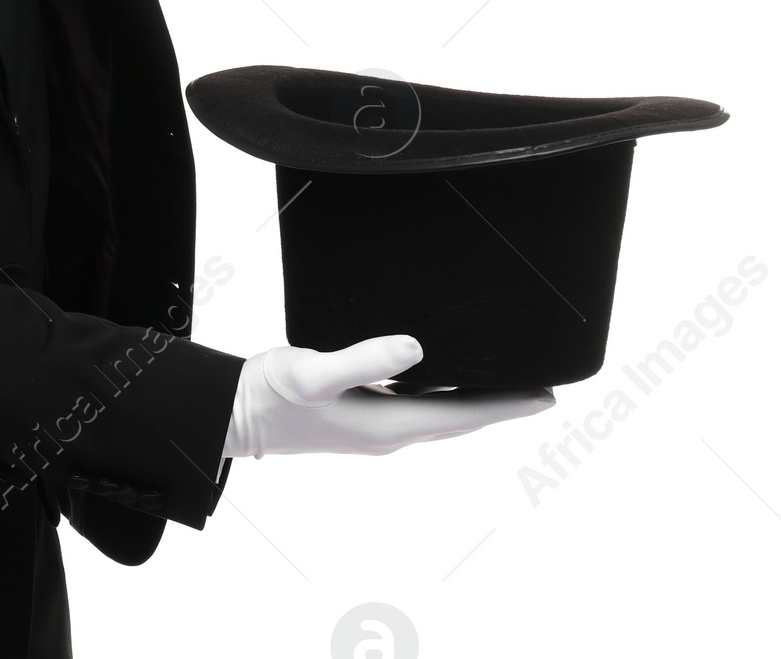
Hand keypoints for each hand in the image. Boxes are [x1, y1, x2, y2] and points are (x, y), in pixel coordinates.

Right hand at [222, 334, 553, 459]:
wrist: (234, 414)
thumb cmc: (271, 395)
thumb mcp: (314, 372)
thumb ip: (364, 360)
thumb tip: (416, 348)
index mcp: (387, 425)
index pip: (463, 415)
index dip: (506, 406)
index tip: (546, 398)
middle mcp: (389, 432)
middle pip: (460, 418)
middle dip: (500, 404)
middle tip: (540, 389)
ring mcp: (375, 428)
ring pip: (440, 414)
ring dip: (473, 401)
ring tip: (502, 381)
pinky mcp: (360, 417)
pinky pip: (417, 407)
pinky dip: (442, 394)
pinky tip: (440, 375)